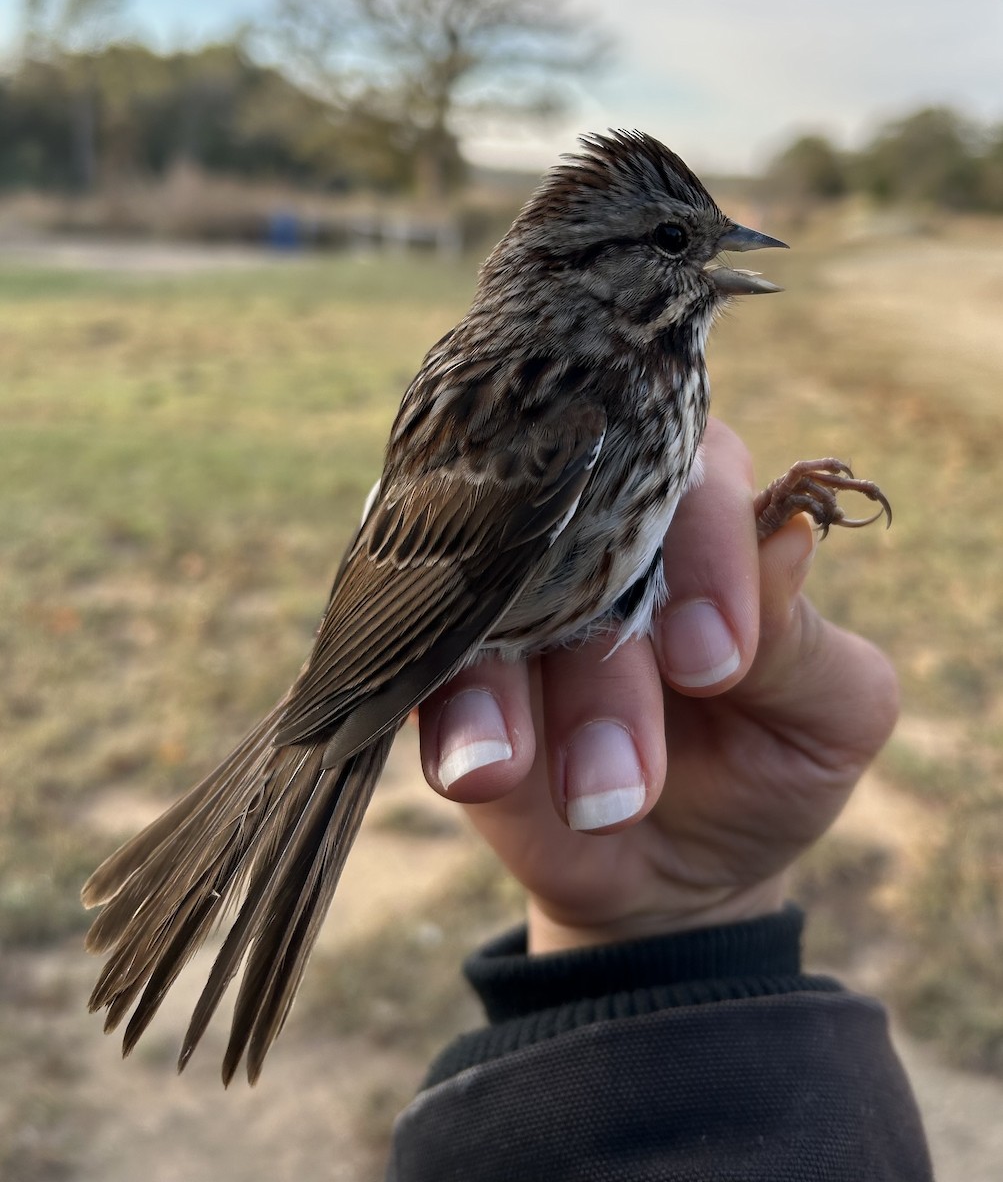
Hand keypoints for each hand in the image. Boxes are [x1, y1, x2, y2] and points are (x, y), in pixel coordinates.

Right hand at [417, 419, 898, 952]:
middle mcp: (593, 534)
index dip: (702, 553)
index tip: (712, 664)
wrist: (674, 877)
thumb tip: (784, 536)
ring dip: (513, 693)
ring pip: (488, 594)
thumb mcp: (828, 715)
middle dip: (602, 664)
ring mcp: (509, 593)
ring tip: (579, 800)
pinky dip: (452, 716)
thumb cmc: (768, 767)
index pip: (691, 474)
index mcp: (698, 516)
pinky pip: (426, 662)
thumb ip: (801, 635)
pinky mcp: (447, 660)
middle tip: (628, 786)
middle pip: (574, 532)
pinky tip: (478, 770)